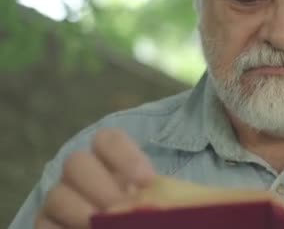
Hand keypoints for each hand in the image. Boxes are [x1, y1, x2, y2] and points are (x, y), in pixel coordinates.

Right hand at [35, 128, 155, 228]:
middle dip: (101, 187)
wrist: (131, 221)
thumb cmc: (149, 212)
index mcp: (111, 160)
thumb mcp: (159, 201)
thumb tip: (162, 197)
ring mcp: (60, 199)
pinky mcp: (46, 225)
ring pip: (57, 195)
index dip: (126, 157)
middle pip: (77, 162)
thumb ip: (161, 194)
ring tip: (106, 226)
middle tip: (122, 208)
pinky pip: (44, 225)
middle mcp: (80, 174)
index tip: (147, 182)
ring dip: (82, 213)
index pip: (108, 139)